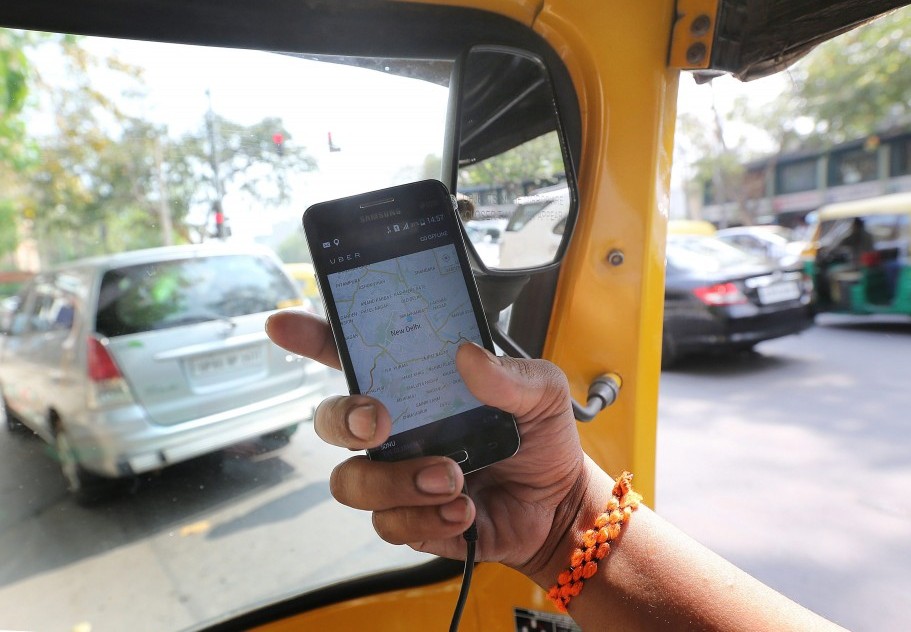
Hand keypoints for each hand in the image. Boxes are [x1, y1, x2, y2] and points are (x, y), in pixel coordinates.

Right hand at [265, 310, 590, 580]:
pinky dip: (427, 518)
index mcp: (416, 384)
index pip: (352, 355)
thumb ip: (510, 373)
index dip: (310, 338)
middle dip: (344, 419)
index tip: (282, 325)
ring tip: (452, 479)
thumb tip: (466, 355)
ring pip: (351, 481)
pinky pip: (389, 524)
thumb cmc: (539, 437)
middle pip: (331, 420)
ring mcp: (397, 475)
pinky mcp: (409, 519)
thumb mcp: (541, 391)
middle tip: (381, 423)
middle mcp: (396, 428)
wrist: (560, 504)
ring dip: (399, 481)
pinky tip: (465, 510)